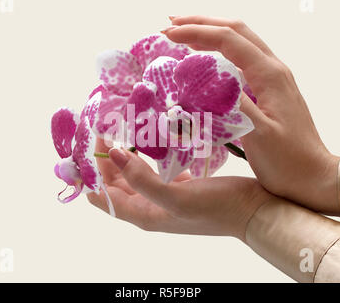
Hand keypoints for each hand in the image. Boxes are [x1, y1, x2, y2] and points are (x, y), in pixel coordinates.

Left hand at [87, 139, 271, 240]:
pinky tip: (146, 135)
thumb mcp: (176, 198)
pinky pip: (153, 168)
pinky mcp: (179, 184)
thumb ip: (141, 180)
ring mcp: (164, 195)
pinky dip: (145, 153)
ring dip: (123, 153)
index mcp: (142, 213)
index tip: (84, 145)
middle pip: (113, 182)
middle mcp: (148, 206)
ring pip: (132, 173)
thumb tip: (112, 154)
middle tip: (102, 126)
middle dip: (103, 158)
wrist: (254, 212)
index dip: (89, 174)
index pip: (100, 196)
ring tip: (119, 126)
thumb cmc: (218, 209)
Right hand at [165, 15, 339, 214]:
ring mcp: (271, 79)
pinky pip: (239, 62)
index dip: (197, 33)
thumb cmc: (288, 161)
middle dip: (201, 23)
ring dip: (210, 33)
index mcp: (270, 76)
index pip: (229, 40)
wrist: (313, 176)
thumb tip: (209, 78)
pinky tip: (204, 60)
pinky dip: (218, 53)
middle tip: (171, 25)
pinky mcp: (267, 91)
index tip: (168, 35)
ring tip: (182, 34)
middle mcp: (272, 70)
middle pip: (235, 31)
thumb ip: (236, 104)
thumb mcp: (260, 135)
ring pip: (238, 43)